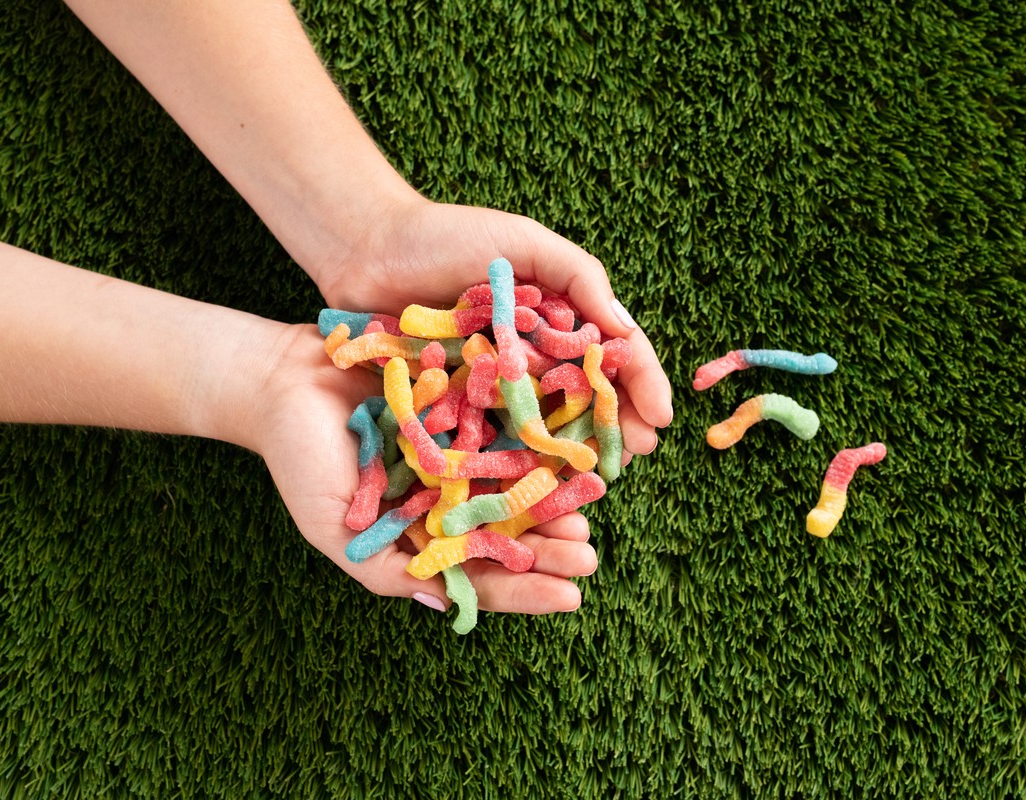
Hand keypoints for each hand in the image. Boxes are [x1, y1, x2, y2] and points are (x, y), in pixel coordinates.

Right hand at [251, 324, 598, 613]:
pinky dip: (537, 435)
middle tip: (590, 556)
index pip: (481, 573)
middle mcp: (448, 497)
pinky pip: (507, 422)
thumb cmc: (299, 459)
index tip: (570, 597)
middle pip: (509, 530)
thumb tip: (445, 608)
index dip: (525, 588)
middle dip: (551, 546)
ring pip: (517, 480)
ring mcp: (460, 451)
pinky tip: (568, 443)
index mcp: (422, 536)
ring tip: (593, 506)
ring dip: (556, 496)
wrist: (283, 379)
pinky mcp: (464, 403)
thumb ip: (384, 570)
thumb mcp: (331, 527)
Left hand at [312, 198, 674, 459]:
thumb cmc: (445, 236)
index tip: (660, 417)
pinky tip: (542, 480)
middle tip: (637, 452)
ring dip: (579, 452)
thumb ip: (579, 277)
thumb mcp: (523, 243)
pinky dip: (520, 459)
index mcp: (560, 317)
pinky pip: (494, 436)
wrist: (365, 249)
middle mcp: (534, 356)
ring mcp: (497, 385)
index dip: (642, 385)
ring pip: (550, 424)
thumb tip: (625, 330)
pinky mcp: (458, 407)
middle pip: (591, 397)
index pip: (616, 353)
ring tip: (601, 475)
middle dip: (620, 425)